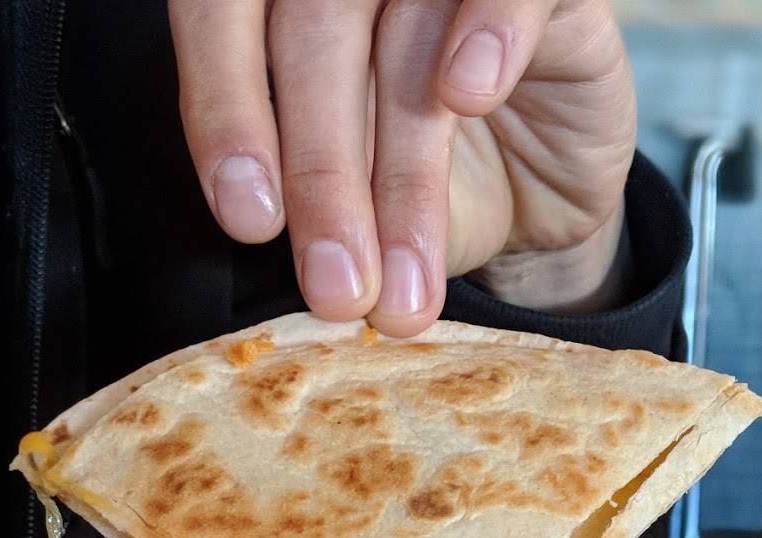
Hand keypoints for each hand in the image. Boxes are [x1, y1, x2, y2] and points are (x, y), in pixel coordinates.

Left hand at [169, 0, 635, 333]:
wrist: (540, 198)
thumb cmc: (429, 186)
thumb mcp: (355, 200)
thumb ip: (299, 192)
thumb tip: (261, 236)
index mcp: (285, 1)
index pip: (221, 16)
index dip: (225, 110)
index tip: (250, 220)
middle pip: (311, 35)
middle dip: (321, 176)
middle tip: (337, 285)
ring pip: (404, 36)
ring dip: (404, 174)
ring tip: (407, 280)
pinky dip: (488, 30)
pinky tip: (467, 95)